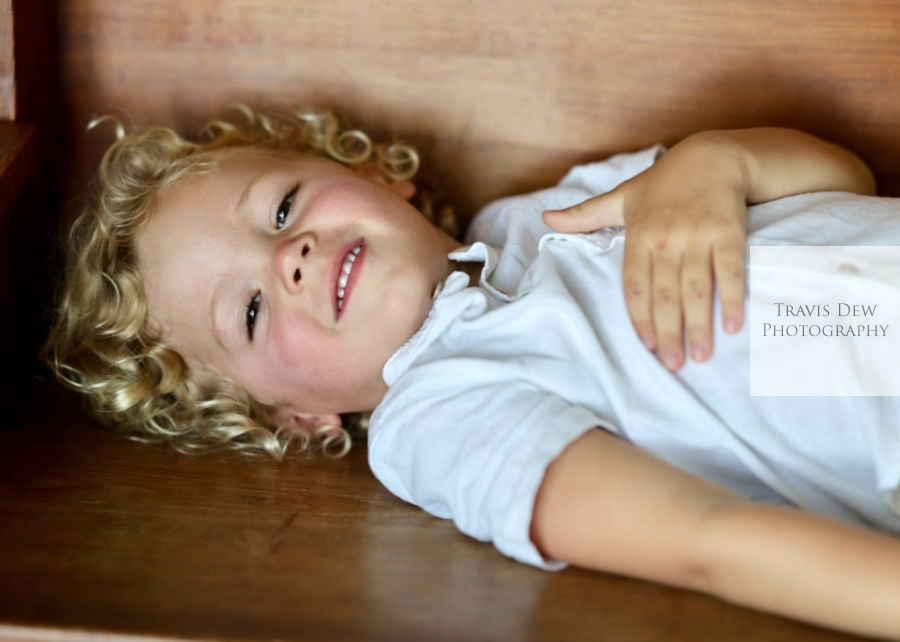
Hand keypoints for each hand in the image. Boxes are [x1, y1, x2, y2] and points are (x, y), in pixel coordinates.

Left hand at [543, 135, 747, 369]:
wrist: (713, 155)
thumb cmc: (663, 183)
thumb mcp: (621, 198)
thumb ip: (585, 216)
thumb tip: (545, 220)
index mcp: (638, 235)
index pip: (634, 285)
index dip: (640, 317)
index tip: (646, 346)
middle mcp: (666, 238)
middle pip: (664, 293)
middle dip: (669, 331)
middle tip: (673, 365)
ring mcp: (698, 235)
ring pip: (696, 287)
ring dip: (698, 324)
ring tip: (700, 356)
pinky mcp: (728, 231)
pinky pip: (730, 269)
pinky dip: (730, 298)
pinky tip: (731, 326)